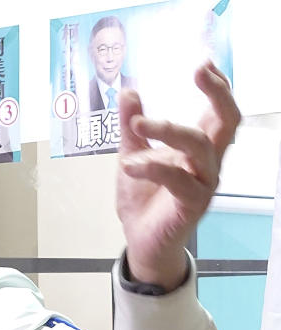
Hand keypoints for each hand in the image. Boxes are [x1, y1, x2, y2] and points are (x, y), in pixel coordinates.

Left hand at [116, 61, 240, 290]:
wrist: (140, 239)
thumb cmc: (143, 198)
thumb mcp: (132, 156)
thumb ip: (132, 128)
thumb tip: (129, 92)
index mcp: (198, 148)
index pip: (219, 112)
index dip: (218, 87)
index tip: (205, 63)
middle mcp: (207, 162)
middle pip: (228, 122)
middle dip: (218, 94)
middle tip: (199, 72)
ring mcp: (203, 183)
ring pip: (201, 146)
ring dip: (169, 129)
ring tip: (139, 125)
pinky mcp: (192, 204)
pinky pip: (179, 179)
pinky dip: (152, 167)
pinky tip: (129, 165)